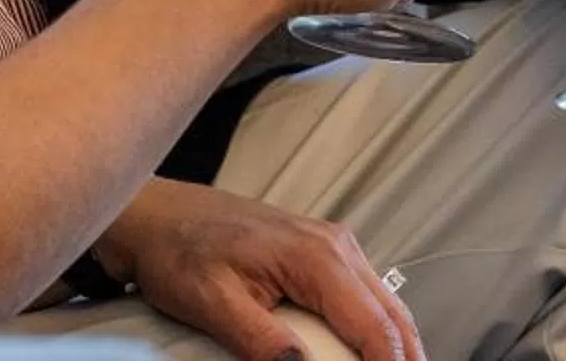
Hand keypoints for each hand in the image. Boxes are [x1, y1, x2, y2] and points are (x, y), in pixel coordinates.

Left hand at [94, 179, 423, 360]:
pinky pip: (363, 293)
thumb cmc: (181, 252)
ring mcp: (331, 245)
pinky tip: (370, 350)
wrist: (160, 218)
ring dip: (394, 342)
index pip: (372, 325)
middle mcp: (335, 246)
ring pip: (382, 303)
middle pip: (391, 314)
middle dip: (405, 356)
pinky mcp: (321, 252)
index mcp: (316, 258)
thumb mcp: (213, 304)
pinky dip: (374, 325)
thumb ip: (261, 341)